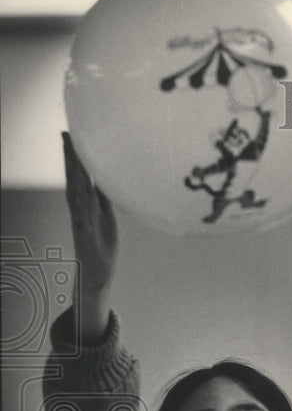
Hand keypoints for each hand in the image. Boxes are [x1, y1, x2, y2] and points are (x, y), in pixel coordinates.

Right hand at [62, 132, 117, 293]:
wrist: (99, 275)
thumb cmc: (101, 247)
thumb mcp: (106, 217)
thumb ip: (103, 198)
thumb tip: (103, 179)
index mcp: (87, 205)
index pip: (81, 176)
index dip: (77, 157)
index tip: (72, 136)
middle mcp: (81, 210)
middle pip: (74, 179)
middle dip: (71, 158)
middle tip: (66, 135)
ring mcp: (80, 222)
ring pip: (75, 193)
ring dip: (72, 174)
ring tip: (69, 155)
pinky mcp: (84, 236)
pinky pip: (81, 218)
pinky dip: (79, 204)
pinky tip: (78, 190)